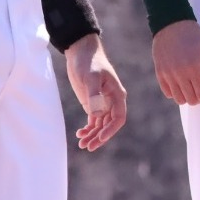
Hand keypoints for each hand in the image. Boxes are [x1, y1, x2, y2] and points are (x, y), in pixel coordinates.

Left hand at [62, 34, 128, 151]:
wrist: (80, 52)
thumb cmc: (89, 62)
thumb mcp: (91, 77)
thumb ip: (94, 95)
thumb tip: (96, 114)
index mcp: (117, 95)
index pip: (119, 118)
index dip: (111, 130)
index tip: (100, 137)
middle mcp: (112, 101)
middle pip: (109, 125)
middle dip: (100, 137)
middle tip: (88, 147)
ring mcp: (102, 103)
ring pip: (100, 125)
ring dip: (93, 135)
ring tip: (82, 144)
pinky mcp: (92, 103)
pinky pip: (93, 120)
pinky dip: (88, 129)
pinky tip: (80, 134)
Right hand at [151, 19, 199, 105]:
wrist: (172, 24)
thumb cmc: (194, 36)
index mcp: (195, 67)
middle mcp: (180, 73)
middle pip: (191, 100)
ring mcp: (168, 74)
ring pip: (179, 99)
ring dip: (188, 97)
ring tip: (192, 87)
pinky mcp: (160, 73)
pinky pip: (168, 92)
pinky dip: (176, 92)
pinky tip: (181, 84)